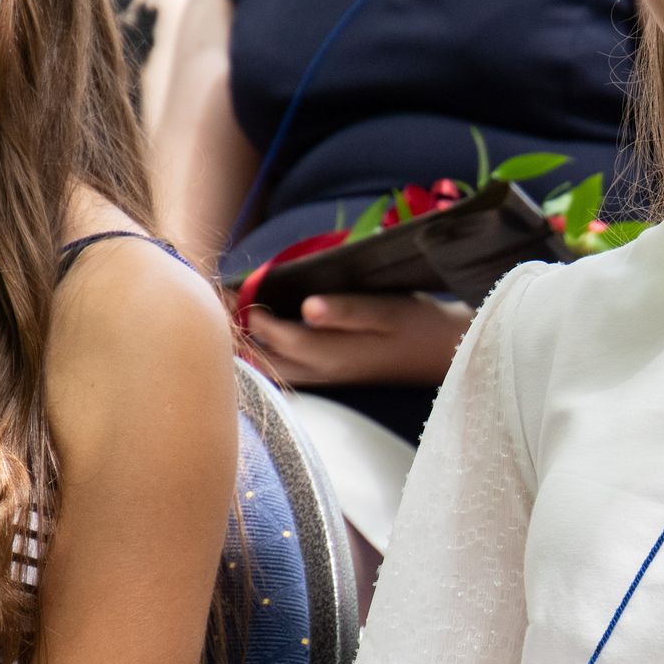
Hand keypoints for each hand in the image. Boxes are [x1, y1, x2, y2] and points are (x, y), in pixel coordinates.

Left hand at [242, 294, 469, 387]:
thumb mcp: (387, 311)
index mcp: (334, 354)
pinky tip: (259, 334)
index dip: (250, 313)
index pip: (277, 336)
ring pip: (274, 368)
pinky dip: (267, 351)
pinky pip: (287, 369)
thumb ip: (346, 311)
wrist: (447, 352)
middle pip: (266, 358)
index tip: (230, 287)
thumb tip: (306, 307)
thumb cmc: (419, 325)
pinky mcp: (333, 373)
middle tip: (216, 299)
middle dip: (240, 332)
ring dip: (250, 345)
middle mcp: (324, 371)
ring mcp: (328, 376)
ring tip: (230, 314)